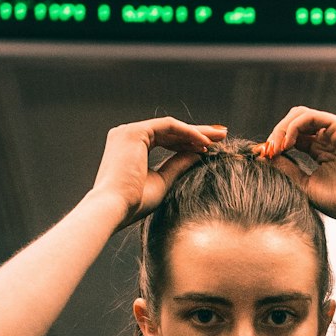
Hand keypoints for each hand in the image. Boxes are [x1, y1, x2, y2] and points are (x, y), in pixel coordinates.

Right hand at [93, 118, 227, 226]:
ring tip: (219, 137)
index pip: (165, 140)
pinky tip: (205, 143)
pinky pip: (167, 126)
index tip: (209, 148)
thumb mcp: (163, 182)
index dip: (188, 143)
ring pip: (170, 127)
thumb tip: (199, 154)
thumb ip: (178, 165)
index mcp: (131, 148)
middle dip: (197, 133)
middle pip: (169, 131)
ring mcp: (128, 131)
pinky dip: (187, 133)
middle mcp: (127, 135)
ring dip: (196, 132)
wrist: (114, 209)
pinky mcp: (134, 132)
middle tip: (221, 135)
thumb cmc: (134, 203)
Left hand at [259, 108, 335, 224]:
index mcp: (321, 151)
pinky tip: (286, 143)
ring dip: (282, 128)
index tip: (262, 156)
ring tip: (274, 147)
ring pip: (300, 115)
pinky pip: (310, 117)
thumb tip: (265, 157)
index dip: (276, 144)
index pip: (293, 138)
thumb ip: (287, 168)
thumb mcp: (305, 184)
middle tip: (266, 150)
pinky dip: (293, 127)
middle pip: (295, 122)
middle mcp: (329, 138)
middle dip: (277, 133)